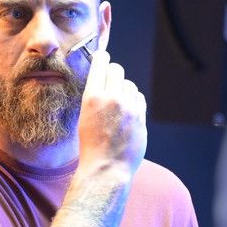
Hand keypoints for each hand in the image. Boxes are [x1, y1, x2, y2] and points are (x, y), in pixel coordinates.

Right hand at [77, 44, 147, 176]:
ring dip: (124, 89)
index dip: (102, 58)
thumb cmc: (91, 145)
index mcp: (92, 97)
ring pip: (129, 84)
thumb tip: (104, 80)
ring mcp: (129, 107)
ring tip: (117, 104)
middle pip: (117, 70)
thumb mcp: (85, 117)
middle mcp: (112, 98)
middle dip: (113, 73)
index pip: (101, 64)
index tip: (103, 57)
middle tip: (110, 80)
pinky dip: (134, 101)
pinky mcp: (141, 117)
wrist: (106, 168)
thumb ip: (96, 97)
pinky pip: (139, 98)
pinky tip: (127, 111)